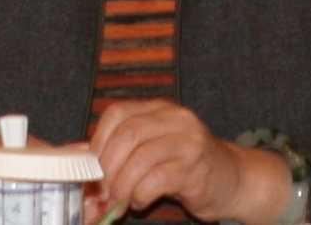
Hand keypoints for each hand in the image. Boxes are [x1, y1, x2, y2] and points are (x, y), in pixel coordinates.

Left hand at [86, 100, 291, 224]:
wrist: (233, 180)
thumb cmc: (185, 166)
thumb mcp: (152, 151)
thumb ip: (119, 152)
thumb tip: (77, 161)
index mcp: (159, 109)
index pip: (118, 113)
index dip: (98, 141)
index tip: (89, 169)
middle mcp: (175, 118)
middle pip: (127, 134)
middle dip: (107, 167)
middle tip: (101, 191)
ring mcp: (188, 140)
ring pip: (140, 157)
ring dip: (122, 185)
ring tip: (120, 201)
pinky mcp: (196, 167)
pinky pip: (157, 179)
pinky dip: (140, 194)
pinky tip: (140, 201)